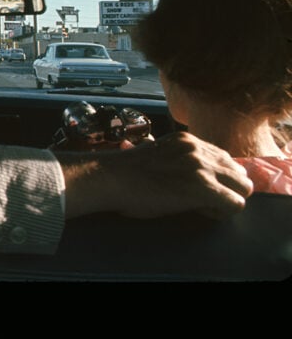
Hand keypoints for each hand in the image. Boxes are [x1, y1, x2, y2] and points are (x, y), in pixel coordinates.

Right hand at [57, 131, 253, 219]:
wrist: (109, 177)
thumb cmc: (124, 173)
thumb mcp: (154, 154)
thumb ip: (174, 157)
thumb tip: (183, 172)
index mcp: (187, 140)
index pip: (223, 157)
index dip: (216, 176)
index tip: (199, 188)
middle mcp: (198, 149)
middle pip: (238, 170)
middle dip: (227, 188)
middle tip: (203, 200)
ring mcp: (201, 167)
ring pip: (243, 187)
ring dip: (227, 199)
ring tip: (202, 206)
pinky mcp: (202, 188)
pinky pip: (234, 204)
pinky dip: (222, 212)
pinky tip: (199, 211)